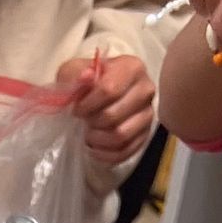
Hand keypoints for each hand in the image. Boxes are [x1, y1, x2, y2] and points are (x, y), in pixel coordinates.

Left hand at [57, 50, 154, 164]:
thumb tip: (85, 77)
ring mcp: (147, 114)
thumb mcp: (73, 71)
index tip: (76, 109)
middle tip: (83, 121)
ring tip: (88, 134)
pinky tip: (94, 148)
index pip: (109, 89)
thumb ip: (75, 73)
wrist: (96, 95)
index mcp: (131, 68)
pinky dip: (105, 154)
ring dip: (98, 139)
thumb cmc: (85, 82)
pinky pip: (125, 152)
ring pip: (121, 135)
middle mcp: (145, 89)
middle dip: (92, 122)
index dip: (87, 104)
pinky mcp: (144, 135)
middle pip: (114, 115)